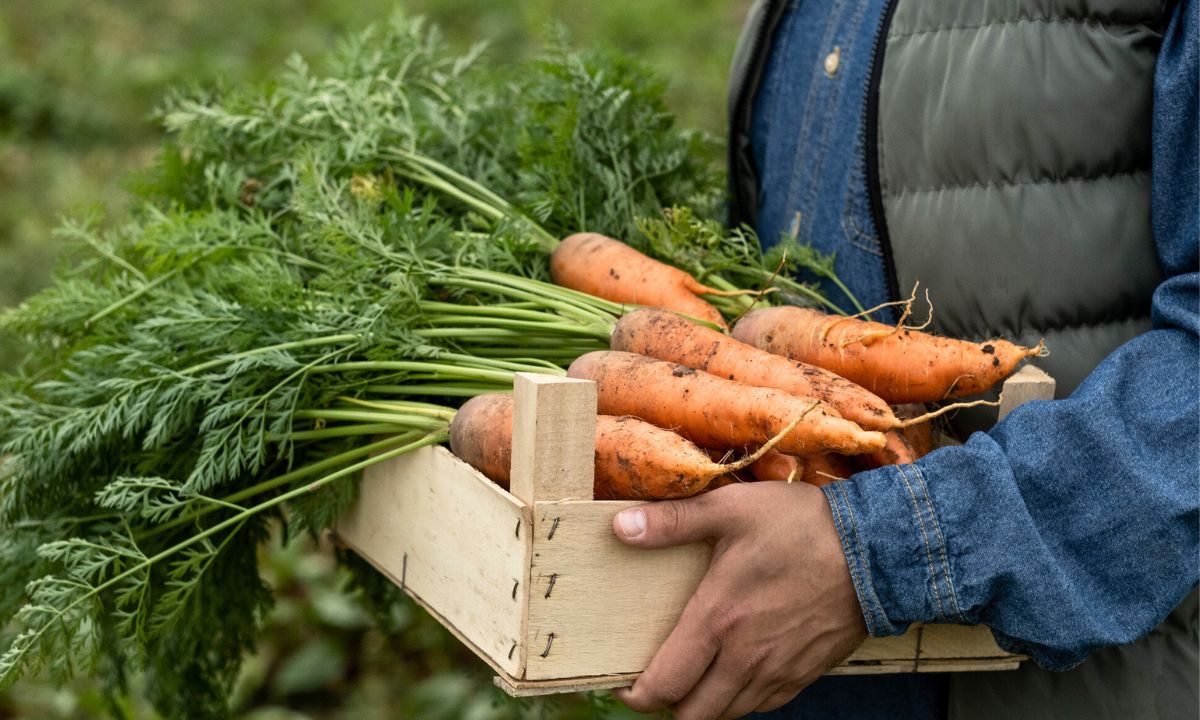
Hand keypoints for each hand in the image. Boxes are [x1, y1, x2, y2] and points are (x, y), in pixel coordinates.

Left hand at [611, 481, 867, 718]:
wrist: (875, 549)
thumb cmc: (800, 526)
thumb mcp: (730, 510)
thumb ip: (672, 523)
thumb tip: (620, 528)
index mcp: (718, 620)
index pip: (665, 684)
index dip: (638, 695)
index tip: (626, 685)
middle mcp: (745, 658)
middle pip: (693, 715)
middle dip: (670, 707)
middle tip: (660, 683)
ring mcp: (778, 672)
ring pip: (727, 715)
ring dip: (705, 706)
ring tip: (695, 680)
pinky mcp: (805, 674)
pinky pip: (763, 707)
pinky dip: (741, 701)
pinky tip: (736, 675)